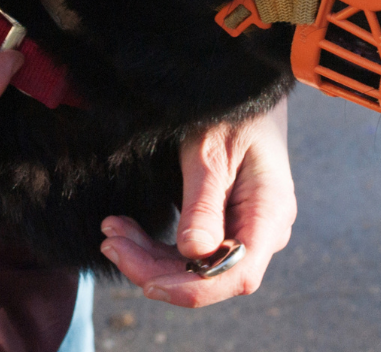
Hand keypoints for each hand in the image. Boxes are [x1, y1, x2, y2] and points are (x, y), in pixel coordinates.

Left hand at [100, 97, 296, 306]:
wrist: (239, 91)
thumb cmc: (230, 113)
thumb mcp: (210, 153)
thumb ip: (203, 205)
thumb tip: (194, 255)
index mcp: (269, 213)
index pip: (238, 275)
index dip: (194, 289)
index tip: (147, 283)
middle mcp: (263, 230)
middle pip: (211, 275)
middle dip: (156, 268)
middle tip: (111, 242)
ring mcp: (244, 229)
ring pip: (195, 266)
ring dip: (149, 257)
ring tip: (112, 232)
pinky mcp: (226, 224)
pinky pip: (192, 249)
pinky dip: (156, 246)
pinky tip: (126, 230)